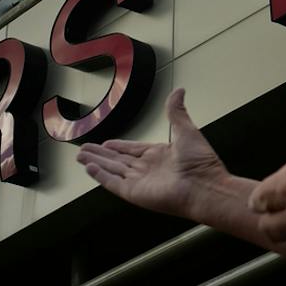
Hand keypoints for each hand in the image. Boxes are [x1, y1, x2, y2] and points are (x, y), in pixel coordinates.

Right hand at [76, 88, 230, 219]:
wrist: (204, 185)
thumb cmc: (201, 162)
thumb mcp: (186, 129)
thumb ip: (176, 111)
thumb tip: (179, 91)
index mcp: (160, 155)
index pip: (133, 150)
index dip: (118, 146)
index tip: (106, 142)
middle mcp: (148, 169)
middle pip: (118, 161)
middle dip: (101, 154)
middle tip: (84, 149)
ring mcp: (140, 182)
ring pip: (112, 170)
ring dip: (96, 163)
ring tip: (80, 156)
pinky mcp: (135, 193)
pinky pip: (113, 184)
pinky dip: (100, 176)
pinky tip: (89, 168)